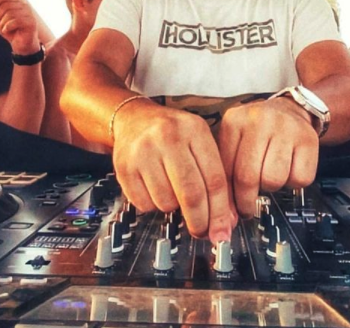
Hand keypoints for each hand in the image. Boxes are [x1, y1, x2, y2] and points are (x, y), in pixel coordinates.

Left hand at [0, 0, 38, 53]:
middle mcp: (24, 6)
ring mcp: (29, 14)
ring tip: (3, 30)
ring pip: (10, 14)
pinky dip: (7, 27)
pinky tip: (7, 31)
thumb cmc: (11, 32)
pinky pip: (15, 21)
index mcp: (17, 3)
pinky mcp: (31, 22)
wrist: (22, 45)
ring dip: (2, 24)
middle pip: (5, 5)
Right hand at [112, 101, 232, 242]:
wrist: (134, 118)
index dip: (220, 212)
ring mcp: (143, 151)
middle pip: (191, 194)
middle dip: (200, 221)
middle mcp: (168, 136)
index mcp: (194, 129)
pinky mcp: (124, 166)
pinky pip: (145, 204)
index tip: (223, 231)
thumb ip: (215, 178)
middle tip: (202, 231)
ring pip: (167, 202)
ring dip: (174, 208)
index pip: (214, 179)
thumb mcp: (199, 142)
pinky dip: (153, 205)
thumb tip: (225, 222)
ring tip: (173, 192)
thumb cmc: (173, 133)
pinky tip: (155, 188)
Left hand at [218, 97, 318, 217]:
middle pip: (249, 177)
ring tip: (269, 175)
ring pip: (274, 180)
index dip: (228, 196)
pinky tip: (287, 169)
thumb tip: (229, 213)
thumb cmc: (258, 132)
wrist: (290, 110)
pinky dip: (293, 182)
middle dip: (247, 200)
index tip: (231, 210)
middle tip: (248, 207)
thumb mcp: (235, 141)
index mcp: (234, 120)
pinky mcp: (308, 139)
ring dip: (271, 187)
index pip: (226, 169)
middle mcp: (259, 120)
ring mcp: (286, 128)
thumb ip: (227, 172)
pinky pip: (300, 179)